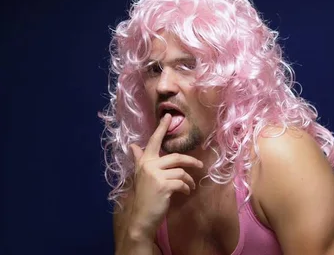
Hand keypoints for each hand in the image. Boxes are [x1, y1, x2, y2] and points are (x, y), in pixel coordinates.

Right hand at [128, 113, 203, 239]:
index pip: (154, 141)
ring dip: (189, 179)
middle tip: (200, 165)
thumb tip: (133, 146)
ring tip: (190, 186)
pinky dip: (186, 187)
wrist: (141, 217)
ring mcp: (156, 175)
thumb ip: (139, 159)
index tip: (168, 116)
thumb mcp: (140, 176)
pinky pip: (182, 182)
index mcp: (144, 161)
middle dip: (190, 161)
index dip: (162, 128)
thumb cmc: (143, 196)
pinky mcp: (164, 186)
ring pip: (181, 171)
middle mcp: (149, 165)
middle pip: (175, 157)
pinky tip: (185, 192)